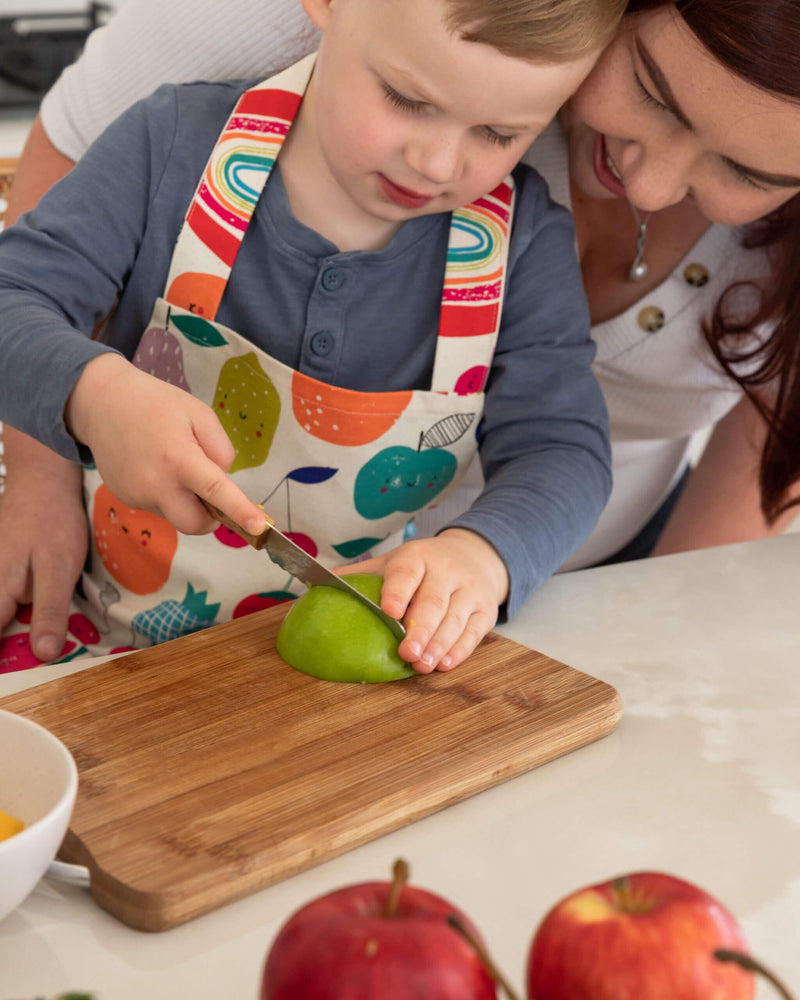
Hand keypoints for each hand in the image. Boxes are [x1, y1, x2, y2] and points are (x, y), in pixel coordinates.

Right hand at [0, 429, 86, 660]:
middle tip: (21, 673)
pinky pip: (2, 595)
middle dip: (4, 642)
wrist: (42, 479)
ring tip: (21, 644)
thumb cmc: (53, 522)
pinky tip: (22, 612)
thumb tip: (42, 654)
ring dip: (8, 626)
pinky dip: (8, 610)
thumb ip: (50, 611)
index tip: (8, 687)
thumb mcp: (59, 569)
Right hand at [66, 353, 266, 535]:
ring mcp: (137, 495)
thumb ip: (220, 449)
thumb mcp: (199, 414)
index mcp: (179, 459)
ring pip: (175, 515)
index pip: (216, 492)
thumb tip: (223, 479)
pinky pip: (158, 506)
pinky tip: (155, 466)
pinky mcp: (125, 498)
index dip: (240, 512)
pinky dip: (167, 494)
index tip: (260, 528)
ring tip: (173, 462)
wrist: (101, 403)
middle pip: (194, 524)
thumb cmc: (156, 404)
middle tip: (212, 493)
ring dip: (186, 500)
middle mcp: (156, 484)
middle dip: (211, 517)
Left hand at [352, 528, 508, 672]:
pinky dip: (460, 650)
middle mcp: (445, 571)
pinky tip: (445, 663)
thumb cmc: (423, 566)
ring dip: (438, 644)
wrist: (475, 556)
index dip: (398, 592)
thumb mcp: (394, 561)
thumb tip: (313, 588)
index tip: (389, 611)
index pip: (407, 573)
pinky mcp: (485, 610)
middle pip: (433, 602)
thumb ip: (360, 575)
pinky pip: (473, 632)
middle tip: (406, 652)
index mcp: (416, 558)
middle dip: (420, 629)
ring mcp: (469, 590)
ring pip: (455, 620)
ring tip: (423, 665)